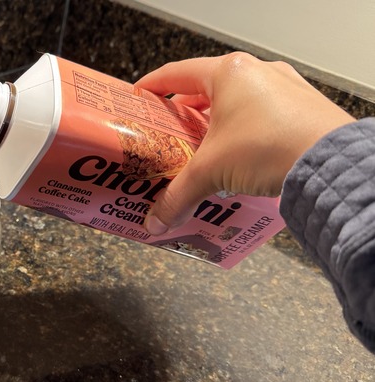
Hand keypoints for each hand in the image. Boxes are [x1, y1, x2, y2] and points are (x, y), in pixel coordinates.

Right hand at [133, 52, 355, 234]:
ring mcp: (284, 88)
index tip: (139, 99)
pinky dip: (244, 133)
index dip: (153, 86)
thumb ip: (177, 195)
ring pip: (237, 103)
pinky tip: (238, 159)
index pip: (176, 73)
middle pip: (207, 90)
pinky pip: (263, 116)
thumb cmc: (271, 147)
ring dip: (216, 125)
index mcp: (228, 73)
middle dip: (185, 115)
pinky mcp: (303, 108)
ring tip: (202, 151)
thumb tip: (156, 220)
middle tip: (168, 135)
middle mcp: (257, 73)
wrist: (330, 164)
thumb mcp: (211, 172)